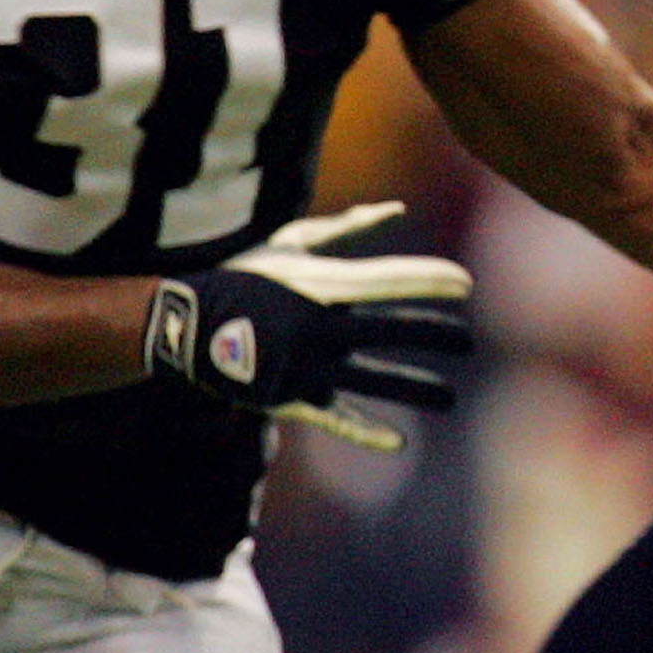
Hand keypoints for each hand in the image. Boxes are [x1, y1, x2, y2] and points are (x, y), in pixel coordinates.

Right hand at [146, 202, 471, 450]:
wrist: (184, 324)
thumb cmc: (249, 277)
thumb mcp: (292, 245)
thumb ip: (345, 230)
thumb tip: (396, 209)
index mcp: (317, 287)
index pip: (383, 282)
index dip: (426, 281)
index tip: (465, 283)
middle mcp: (313, 328)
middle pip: (386, 331)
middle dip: (431, 334)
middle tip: (469, 340)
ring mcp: (302, 366)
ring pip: (369, 380)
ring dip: (413, 389)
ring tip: (450, 399)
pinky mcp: (289, 397)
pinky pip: (333, 417)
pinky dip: (364, 431)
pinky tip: (399, 442)